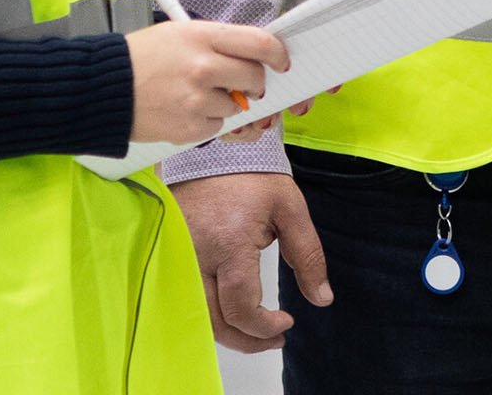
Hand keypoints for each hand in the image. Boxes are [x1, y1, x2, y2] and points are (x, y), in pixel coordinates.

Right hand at [124, 20, 288, 144]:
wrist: (103, 88)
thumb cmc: (140, 58)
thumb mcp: (178, 33)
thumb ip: (216, 44)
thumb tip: (250, 55)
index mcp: (203, 37)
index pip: (259, 43)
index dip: (277, 54)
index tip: (280, 60)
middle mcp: (204, 67)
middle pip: (255, 78)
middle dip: (255, 83)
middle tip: (244, 83)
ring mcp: (198, 100)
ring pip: (237, 106)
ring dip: (226, 103)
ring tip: (196, 93)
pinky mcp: (190, 128)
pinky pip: (217, 127)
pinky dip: (207, 121)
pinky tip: (184, 109)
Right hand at [174, 171, 332, 352]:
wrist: (213, 151)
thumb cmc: (251, 176)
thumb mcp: (289, 208)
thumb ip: (308, 254)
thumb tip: (322, 298)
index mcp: (229, 243)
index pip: (242, 308)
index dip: (265, 326)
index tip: (287, 321)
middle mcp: (197, 255)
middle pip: (216, 321)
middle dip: (248, 340)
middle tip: (274, 338)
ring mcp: (178, 257)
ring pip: (197, 316)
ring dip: (227, 333)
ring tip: (255, 332)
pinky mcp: (169, 256)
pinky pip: (185, 298)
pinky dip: (208, 314)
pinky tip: (230, 314)